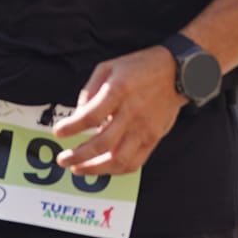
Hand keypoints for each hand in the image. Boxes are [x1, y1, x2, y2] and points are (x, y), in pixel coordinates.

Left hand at [50, 47, 185, 175]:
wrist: (178, 73)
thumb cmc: (140, 67)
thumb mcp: (109, 67)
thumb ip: (90, 90)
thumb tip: (78, 114)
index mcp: (119, 90)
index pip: (91, 116)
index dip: (72, 127)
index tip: (59, 132)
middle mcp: (132, 112)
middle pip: (102, 143)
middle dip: (78, 156)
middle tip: (63, 159)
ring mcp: (145, 129)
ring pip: (118, 159)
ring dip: (95, 169)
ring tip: (78, 169)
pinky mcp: (154, 139)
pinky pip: (134, 162)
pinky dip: (116, 170)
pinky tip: (103, 169)